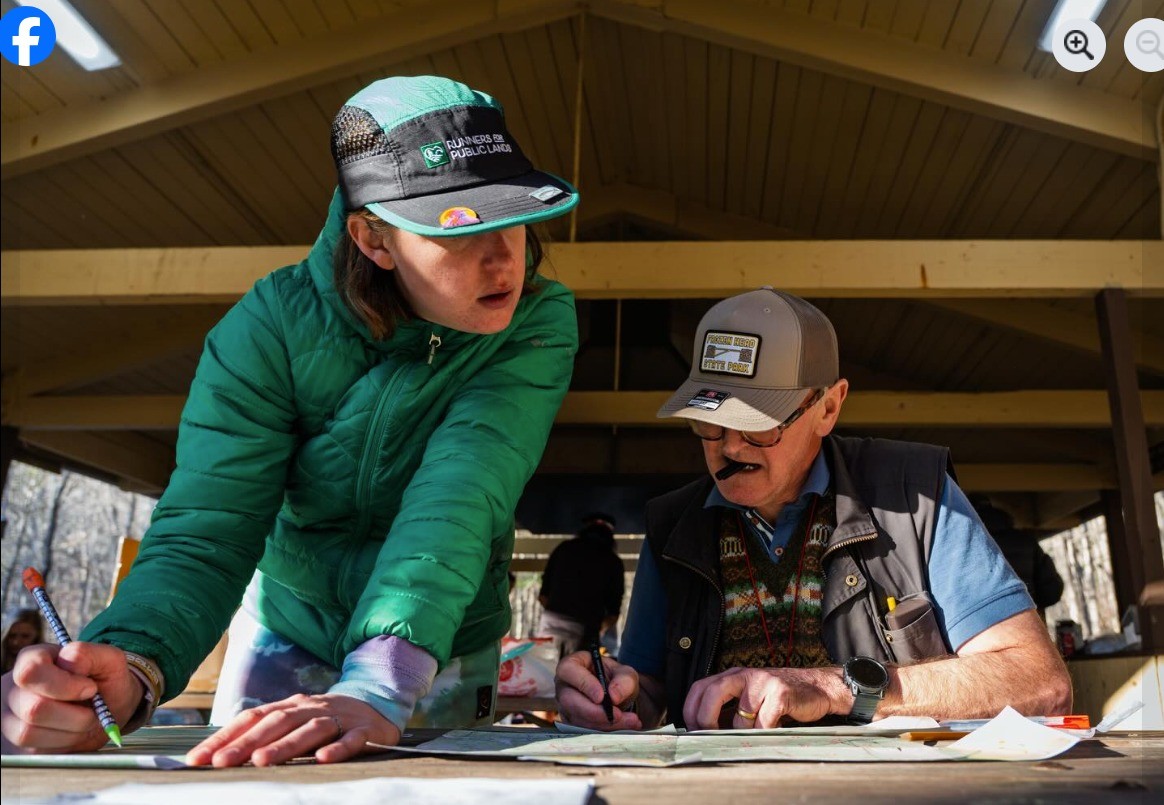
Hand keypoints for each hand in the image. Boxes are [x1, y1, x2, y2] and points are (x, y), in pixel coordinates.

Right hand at [2, 642, 143, 752]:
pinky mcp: (14, 743)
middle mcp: (14, 688)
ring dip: (70, 731)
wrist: (108, 708)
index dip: (64, 685)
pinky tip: (72, 732)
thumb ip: (88, 653)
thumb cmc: (105, 681)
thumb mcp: (109, 659)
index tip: (90, 689)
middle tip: (93, 710)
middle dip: (74, 715)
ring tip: (84, 720)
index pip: (31, 671)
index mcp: (33, 660)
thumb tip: (69, 661)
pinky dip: (62, 745)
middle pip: (33, 708)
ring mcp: (10, 717)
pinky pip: (33, 751)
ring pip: (29, 733)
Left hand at [186, 693, 399, 766]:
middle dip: (246, 742)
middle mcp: (310, 708)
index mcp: (290, 706)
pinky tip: (323, 760)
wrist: (378, 708)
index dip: (225, 737)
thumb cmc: (328, 722)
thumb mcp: (296, 724)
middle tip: (221, 763)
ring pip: (309, 729)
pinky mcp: (364, 730)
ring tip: (261, 761)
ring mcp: (338, 718)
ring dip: (285, 745)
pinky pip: (350, 739)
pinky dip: (337, 749)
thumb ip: (268, 736)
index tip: (197, 759)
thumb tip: (223, 757)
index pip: (252, 718)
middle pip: (276, 722)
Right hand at [554, 650, 641, 730]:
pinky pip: (584, 730)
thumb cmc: (615, 678)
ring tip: (630, 720)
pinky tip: (626, 725)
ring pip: (578, 719)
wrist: (616, 696)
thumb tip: (614, 697)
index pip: (569, 671)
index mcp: (571, 664)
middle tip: (617, 715)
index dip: (584, 684)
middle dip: (593, 711)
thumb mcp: (625, 673)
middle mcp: (564, 686)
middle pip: (569, 700)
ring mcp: (565, 706)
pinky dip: (606, 730)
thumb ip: (624, 680)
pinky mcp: (572, 723)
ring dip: (604, 723)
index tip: (601, 696)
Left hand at [683, 666, 847, 729]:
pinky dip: (763, 734)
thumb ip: (727, 708)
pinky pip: (763, 723)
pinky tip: (770, 731)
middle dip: (706, 719)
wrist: (816, 687)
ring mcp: (763, 683)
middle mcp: (745, 675)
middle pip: (713, 693)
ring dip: (743, 733)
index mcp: (733, 675)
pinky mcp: (781, 694)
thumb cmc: (778, 697)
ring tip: (753, 734)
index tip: (692, 730)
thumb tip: (702, 732)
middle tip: (710, 736)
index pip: (700, 687)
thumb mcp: (748, 696)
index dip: (691, 709)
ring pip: (740, 716)